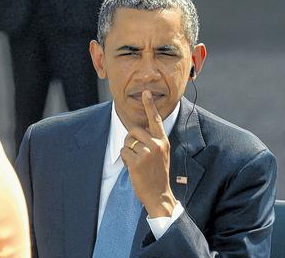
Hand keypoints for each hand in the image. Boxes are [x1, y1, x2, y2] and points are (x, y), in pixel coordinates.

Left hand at [120, 90, 176, 217]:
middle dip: (130, 140)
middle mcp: (157, 144)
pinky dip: (125, 160)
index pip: (155, 119)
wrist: (159, 194)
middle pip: (134, 130)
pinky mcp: (138, 160)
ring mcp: (148, 152)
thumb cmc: (157, 174)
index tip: (145, 92)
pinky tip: (134, 169)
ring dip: (128, 152)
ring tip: (137, 164)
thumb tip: (135, 132)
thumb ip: (152, 142)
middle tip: (137, 155)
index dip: (149, 105)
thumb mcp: (160, 155)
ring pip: (127, 141)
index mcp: (163, 141)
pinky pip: (123, 152)